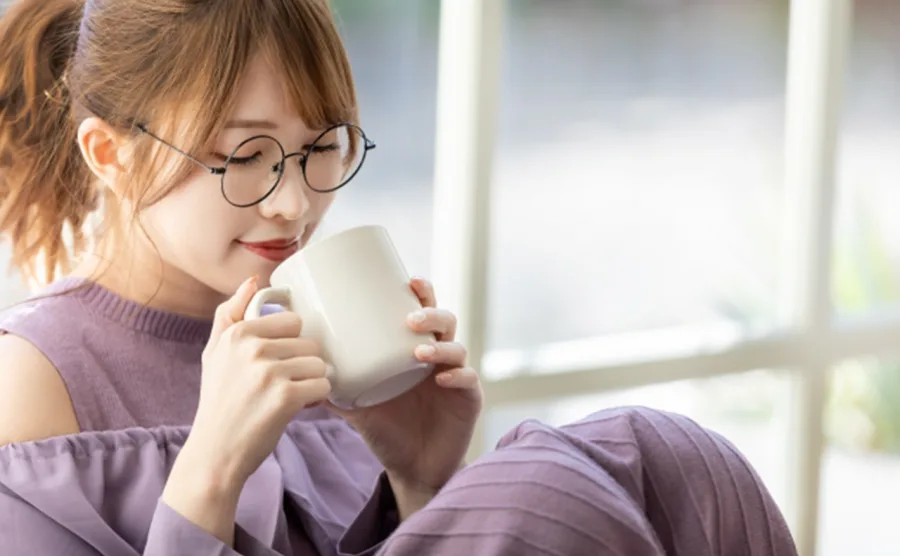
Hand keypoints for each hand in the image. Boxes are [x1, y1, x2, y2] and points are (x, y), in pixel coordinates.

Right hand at [163, 276, 330, 542]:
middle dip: (302, 364)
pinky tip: (297, 407)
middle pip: (309, 342)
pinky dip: (317, 398)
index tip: (275, 364)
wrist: (215, 453)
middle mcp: (252, 347)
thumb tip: (253, 280)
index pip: (292, 321)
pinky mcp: (286, 396)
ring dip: (311, 382)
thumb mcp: (215, 354)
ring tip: (288, 397)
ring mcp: (269, 371)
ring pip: (319, 363)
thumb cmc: (220, 402)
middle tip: (281, 384)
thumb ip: (230, 314)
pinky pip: (324, 385)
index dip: (290, 345)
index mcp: (237, 333)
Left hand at [331, 277, 482, 517]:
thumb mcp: (356, 406)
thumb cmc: (387, 430)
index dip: (421, 293)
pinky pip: (468, 380)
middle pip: (445, 322)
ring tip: (419, 351)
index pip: (422, 313)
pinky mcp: (469, 400)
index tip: (407, 280)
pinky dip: (457, 375)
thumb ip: (334, 386)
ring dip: (440, 345)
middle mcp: (439, 359)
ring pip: (457, 347)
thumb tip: (301, 367)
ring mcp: (456, 378)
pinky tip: (442, 378)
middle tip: (410, 318)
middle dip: (431, 313)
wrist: (412, 470)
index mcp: (415, 351)